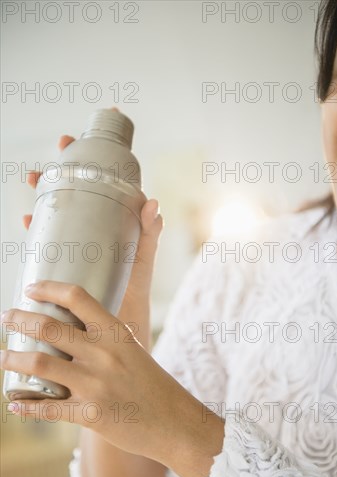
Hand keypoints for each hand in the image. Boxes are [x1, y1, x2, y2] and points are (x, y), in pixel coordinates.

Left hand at [0, 280, 224, 476]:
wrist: (175, 423)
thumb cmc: (153, 385)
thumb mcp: (133, 351)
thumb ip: (105, 341)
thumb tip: (73, 333)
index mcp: (116, 333)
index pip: (78, 297)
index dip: (49, 288)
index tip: (31, 289)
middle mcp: (104, 354)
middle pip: (49, 328)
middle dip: (19, 320)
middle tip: (6, 317)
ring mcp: (95, 385)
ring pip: (39, 365)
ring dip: (12, 359)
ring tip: (3, 357)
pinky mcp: (90, 415)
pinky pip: (47, 409)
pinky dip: (25, 406)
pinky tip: (14, 403)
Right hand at [23, 109, 162, 323]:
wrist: (121, 323)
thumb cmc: (135, 290)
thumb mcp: (143, 259)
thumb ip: (149, 233)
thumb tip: (154, 203)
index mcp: (112, 224)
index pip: (100, 185)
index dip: (88, 160)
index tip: (74, 139)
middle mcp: (92, 231)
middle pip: (73, 194)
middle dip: (58, 174)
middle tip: (47, 161)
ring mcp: (76, 245)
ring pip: (57, 213)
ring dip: (43, 196)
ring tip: (34, 183)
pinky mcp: (63, 263)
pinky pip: (46, 240)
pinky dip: (37, 229)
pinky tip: (30, 222)